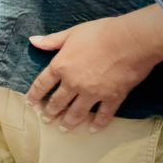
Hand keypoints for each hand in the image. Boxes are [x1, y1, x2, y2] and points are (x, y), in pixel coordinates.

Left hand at [26, 14, 162, 131]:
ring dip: (69, 122)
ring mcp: (93, 93)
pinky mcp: (113, 97)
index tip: (30, 103)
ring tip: (64, 129)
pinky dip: (98, 124)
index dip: (34, 95)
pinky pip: (103, 115)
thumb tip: (32, 41)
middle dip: (50, 112)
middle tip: (46, 119)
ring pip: (77, 113)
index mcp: (60, 66)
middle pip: (57, 102)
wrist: (132, 40)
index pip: (42, 85)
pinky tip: (93, 130)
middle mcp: (73, 83)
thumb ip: (52, 40)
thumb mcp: (72, 33)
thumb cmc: (101, 32)